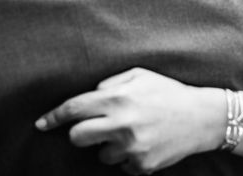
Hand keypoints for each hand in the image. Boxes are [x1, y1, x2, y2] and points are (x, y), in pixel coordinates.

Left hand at [35, 68, 225, 174]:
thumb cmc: (168, 92)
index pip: (74, 109)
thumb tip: (89, 95)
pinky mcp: (141, 165)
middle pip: (77, 138)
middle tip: (96, 128)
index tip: (41, 124)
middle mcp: (121, 123)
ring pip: (100, 155)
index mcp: (117, 98)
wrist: (201, 117)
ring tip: (132, 134)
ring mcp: (131, 147)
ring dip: (109, 146)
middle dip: (81, 133)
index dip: (53, 117)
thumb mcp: (140, 75)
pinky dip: (128, 157)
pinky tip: (145, 143)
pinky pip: (122, 166)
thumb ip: (110, 84)